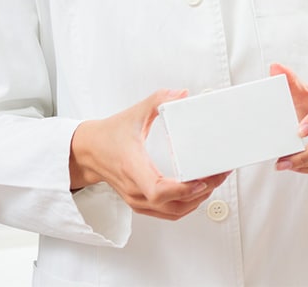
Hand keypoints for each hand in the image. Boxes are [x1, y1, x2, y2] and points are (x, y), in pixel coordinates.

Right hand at [69, 88, 228, 220]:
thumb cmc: (108, 136)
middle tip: (219, 174)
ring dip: (196, 201)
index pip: (157, 190)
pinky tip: (198, 192)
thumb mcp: (134, 113)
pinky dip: (186, 205)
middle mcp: (135, 189)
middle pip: (172, 204)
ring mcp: (137, 200)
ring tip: (214, 182)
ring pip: (173, 212)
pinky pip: (168, 212)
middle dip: (201, 192)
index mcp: (132, 167)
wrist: (88, 152)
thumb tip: (181, 94)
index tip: (199, 181)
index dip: (181, 190)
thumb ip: (158, 100)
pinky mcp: (140, 203)